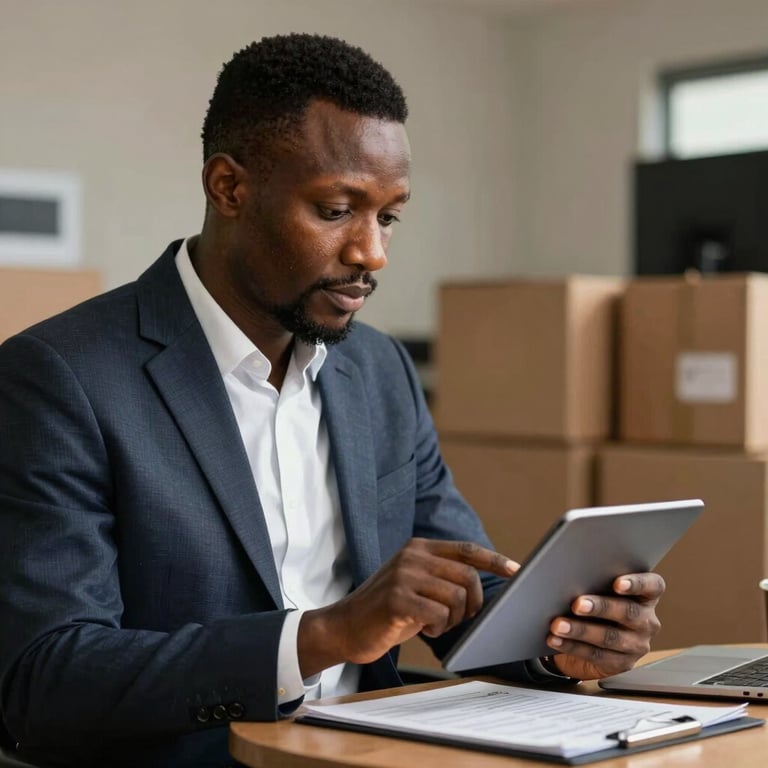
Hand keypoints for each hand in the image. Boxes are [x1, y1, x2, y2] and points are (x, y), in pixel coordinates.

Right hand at [297, 538, 517, 677]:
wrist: (345, 626)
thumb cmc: (386, 610)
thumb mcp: (414, 583)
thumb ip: (441, 576)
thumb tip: (479, 586)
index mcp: (419, 547)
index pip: (466, 550)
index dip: (494, 560)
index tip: (516, 571)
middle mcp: (412, 556)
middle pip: (467, 577)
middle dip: (472, 604)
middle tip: (459, 618)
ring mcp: (403, 575)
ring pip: (456, 598)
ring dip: (452, 620)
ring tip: (433, 624)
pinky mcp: (396, 599)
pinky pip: (438, 615)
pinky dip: (437, 629)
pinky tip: (423, 629)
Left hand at [546, 572, 664, 679]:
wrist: (591, 639)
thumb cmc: (597, 603)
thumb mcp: (599, 591)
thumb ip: (595, 583)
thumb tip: (568, 578)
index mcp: (646, 596)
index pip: (652, 586)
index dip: (637, 583)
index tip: (617, 583)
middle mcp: (647, 620)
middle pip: (628, 612)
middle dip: (600, 607)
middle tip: (577, 604)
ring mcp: (637, 644)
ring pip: (610, 636)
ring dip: (581, 630)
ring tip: (559, 624)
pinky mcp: (622, 663)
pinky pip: (596, 654)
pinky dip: (572, 646)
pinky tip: (556, 639)